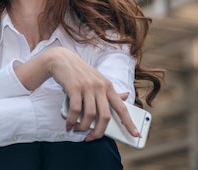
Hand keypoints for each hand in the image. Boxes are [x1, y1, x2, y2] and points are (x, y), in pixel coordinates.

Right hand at [15, 47, 139, 140]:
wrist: (60, 59)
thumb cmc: (79, 72)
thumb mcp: (98, 79)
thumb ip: (110, 91)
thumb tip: (126, 96)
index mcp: (108, 86)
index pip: (122, 107)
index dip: (129, 123)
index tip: (136, 135)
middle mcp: (100, 86)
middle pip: (105, 116)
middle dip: (99, 132)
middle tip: (92, 138)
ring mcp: (87, 87)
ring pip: (89, 115)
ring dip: (83, 127)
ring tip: (76, 130)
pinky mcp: (74, 87)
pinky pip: (75, 110)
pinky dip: (72, 121)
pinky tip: (69, 124)